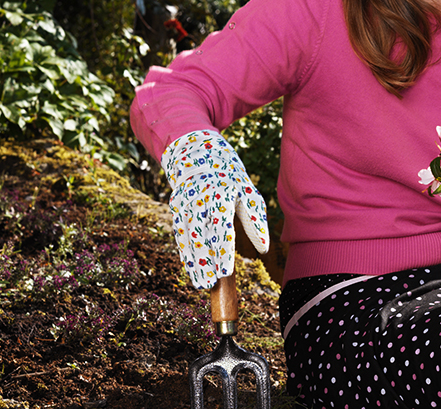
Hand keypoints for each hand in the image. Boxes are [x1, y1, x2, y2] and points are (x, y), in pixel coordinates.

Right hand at [162, 130, 269, 288]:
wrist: (199, 154)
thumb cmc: (232, 178)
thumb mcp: (249, 193)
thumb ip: (256, 221)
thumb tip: (264, 248)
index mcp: (223, 193)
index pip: (222, 226)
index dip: (223, 250)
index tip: (226, 271)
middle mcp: (201, 198)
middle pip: (203, 235)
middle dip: (207, 262)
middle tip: (211, 285)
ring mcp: (185, 202)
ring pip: (189, 237)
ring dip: (194, 262)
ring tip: (202, 284)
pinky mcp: (176, 207)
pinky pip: (180, 234)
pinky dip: (185, 252)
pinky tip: (191, 269)